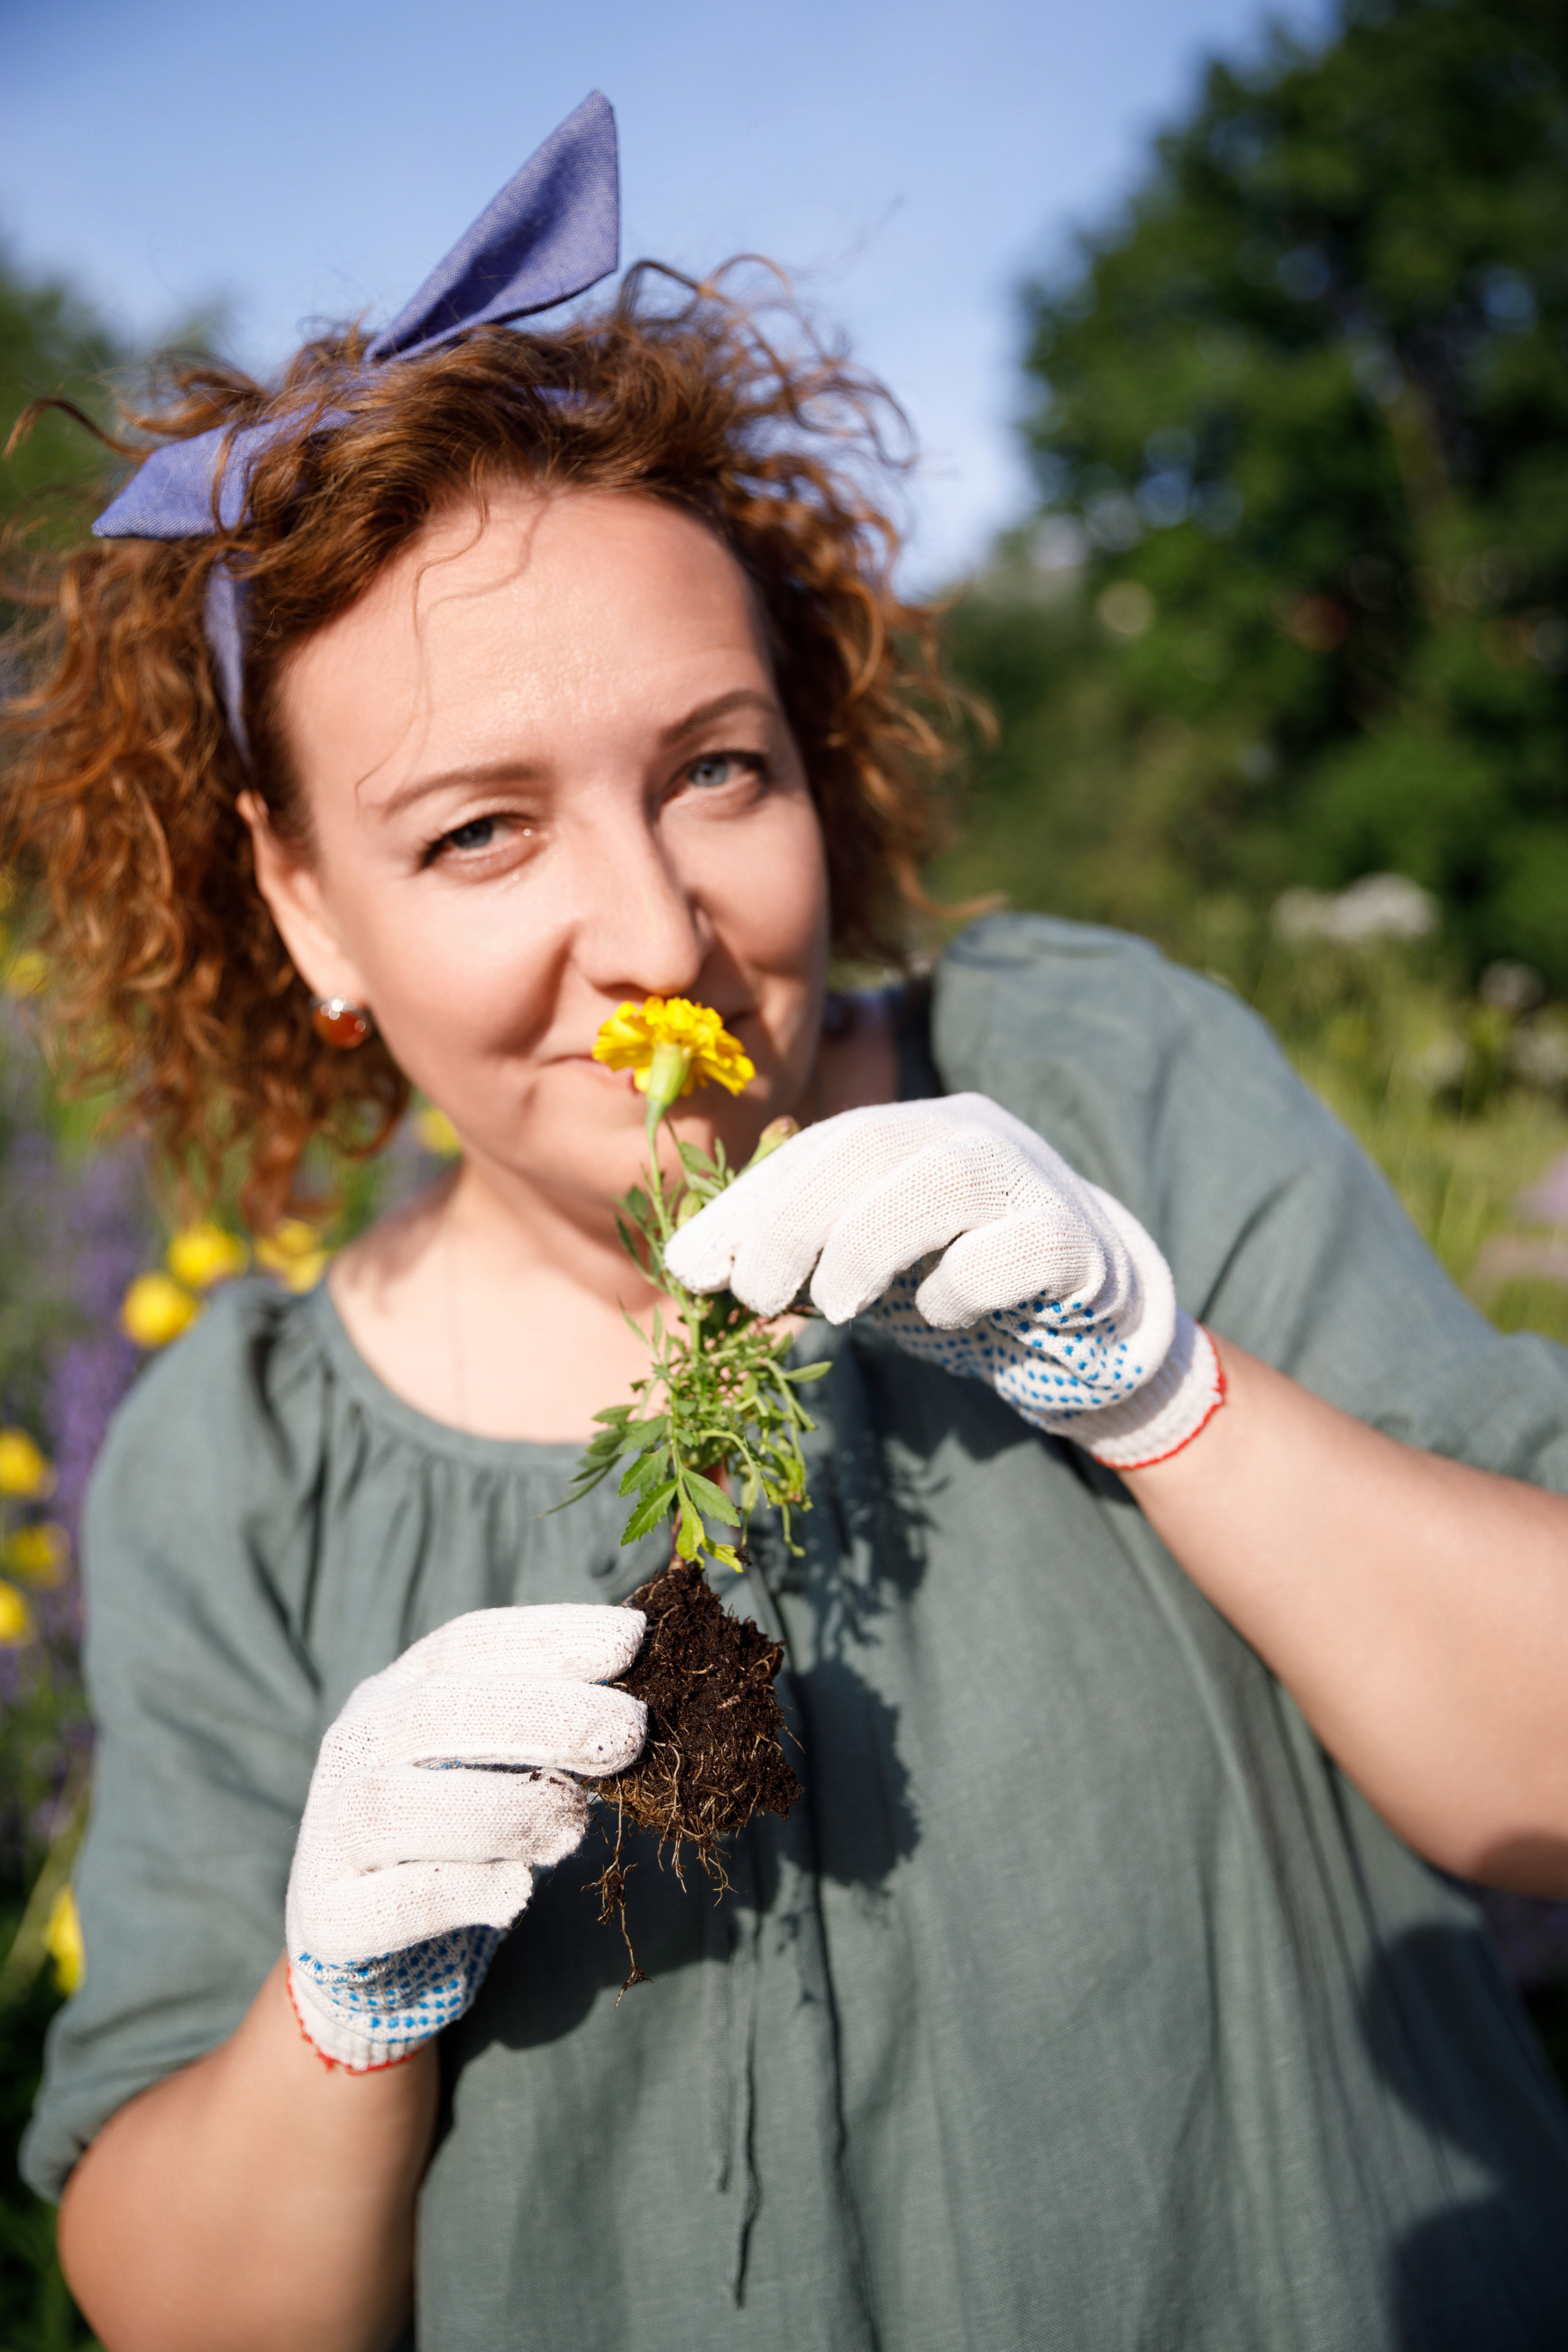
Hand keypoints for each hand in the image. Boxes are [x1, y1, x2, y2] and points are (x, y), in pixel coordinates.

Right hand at [286, 1605, 645, 2068]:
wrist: (364, 1941)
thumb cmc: (455, 1829)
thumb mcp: (492, 1761)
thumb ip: (549, 1728)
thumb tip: (650, 1693)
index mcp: (399, 1690)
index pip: (470, 1642)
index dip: (552, 1636)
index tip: (635, 1639)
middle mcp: (356, 1743)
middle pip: (439, 1709)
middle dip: (545, 1715)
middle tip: (632, 1733)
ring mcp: (329, 1828)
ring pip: (396, 1804)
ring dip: (503, 1807)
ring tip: (578, 1824)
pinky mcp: (329, 1915)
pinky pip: (390, 1900)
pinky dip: (459, 1891)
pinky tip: (518, 1893)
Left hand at [665, 1093, 1222, 1469]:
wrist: (1086, 1326)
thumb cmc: (956, 1287)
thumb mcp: (864, 1269)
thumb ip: (794, 1258)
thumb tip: (691, 1268)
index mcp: (912, 1128)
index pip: (816, 1146)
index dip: (746, 1203)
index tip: (688, 1266)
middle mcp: (971, 1132)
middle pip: (869, 1145)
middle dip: (792, 1220)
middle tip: (753, 1295)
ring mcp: (1032, 1178)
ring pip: (942, 1178)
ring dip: (868, 1244)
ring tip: (835, 1307)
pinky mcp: (1080, 1241)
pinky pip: (1017, 1247)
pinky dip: (964, 1283)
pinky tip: (940, 1313)